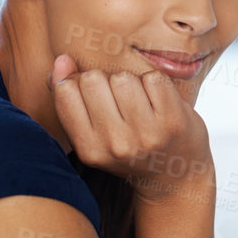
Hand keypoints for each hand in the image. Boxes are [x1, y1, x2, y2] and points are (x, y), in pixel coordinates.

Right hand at [49, 54, 212, 198]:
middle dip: (105, 80)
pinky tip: (158, 101)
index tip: (93, 94)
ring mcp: (145, 133)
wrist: (175, 177)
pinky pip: (153, 78)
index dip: (77, 81)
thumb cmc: (129, 149)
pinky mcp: (172, 120)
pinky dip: (155, 83)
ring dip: (131, 81)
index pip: (65, 91)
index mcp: (88, 149)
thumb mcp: (93, 136)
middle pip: (93, 79)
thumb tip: (62, 60)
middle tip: (119, 99)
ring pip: (123, 77)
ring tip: (139, 101)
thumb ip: (70, 99)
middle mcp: (114, 144)